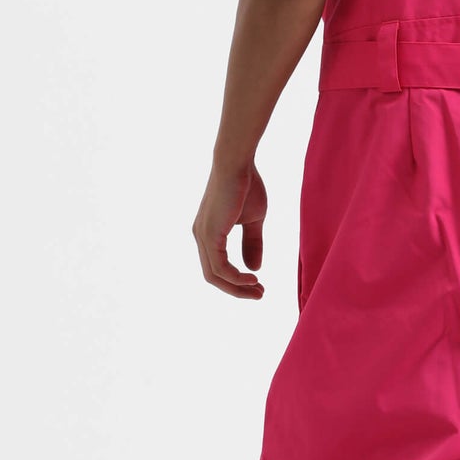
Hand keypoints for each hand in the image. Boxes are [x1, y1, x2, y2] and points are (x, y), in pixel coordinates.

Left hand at [193, 161, 267, 298]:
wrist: (238, 164)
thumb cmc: (246, 185)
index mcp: (208, 233)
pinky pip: (220, 267)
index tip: (258, 285)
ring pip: (215, 276)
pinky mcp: (209, 235)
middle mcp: (200, 236)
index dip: (236, 280)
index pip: (217, 267)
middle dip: (236, 289)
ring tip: (259, 291)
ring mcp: (202, 236)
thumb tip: (255, 268)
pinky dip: (237, 277)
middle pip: (213, 276)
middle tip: (259, 295)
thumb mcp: (252, 220)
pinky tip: (253, 277)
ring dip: (237, 287)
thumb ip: (252, 243)